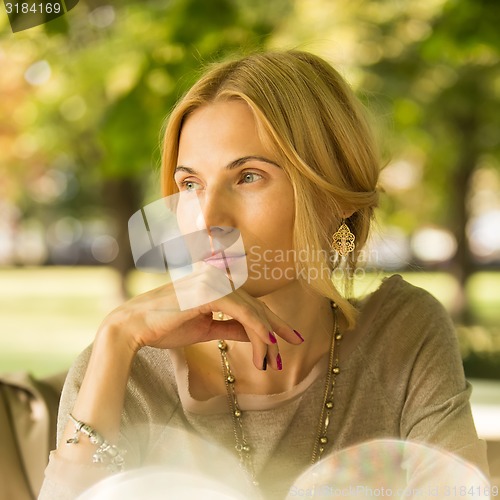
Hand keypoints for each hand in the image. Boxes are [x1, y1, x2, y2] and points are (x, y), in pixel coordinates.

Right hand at [99, 274, 301, 369]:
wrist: (133, 327)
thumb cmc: (164, 327)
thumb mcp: (205, 328)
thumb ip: (229, 327)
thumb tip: (254, 335)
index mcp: (215, 284)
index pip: (249, 303)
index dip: (270, 320)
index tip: (287, 336)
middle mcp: (217, 278)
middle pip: (255, 305)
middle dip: (277, 326)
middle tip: (296, 342)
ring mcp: (213, 282)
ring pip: (252, 310)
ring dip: (266, 336)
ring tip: (274, 360)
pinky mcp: (209, 292)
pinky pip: (241, 312)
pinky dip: (257, 329)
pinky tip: (269, 343)